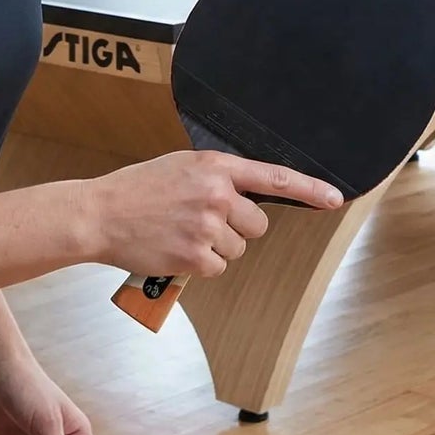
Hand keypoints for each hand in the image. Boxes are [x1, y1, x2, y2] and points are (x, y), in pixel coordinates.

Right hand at [92, 151, 343, 278]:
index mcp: (215, 167)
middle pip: (257, 224)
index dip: (309, 189)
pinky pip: (217, 267)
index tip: (335, 198)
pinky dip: (200, 265)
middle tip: (203, 222)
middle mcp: (216, 194)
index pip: (274, 178)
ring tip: (181, 234)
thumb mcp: (180, 167)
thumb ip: (215, 177)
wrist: (100, 214)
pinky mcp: (194, 256)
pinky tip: (176, 250)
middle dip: (237, 228)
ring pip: (237, 249)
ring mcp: (206, 226)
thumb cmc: (138, 189)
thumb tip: (245, 195)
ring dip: (216, 248)